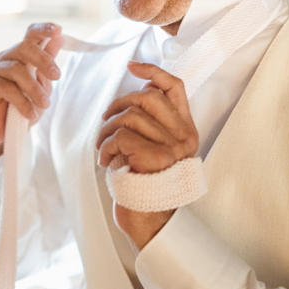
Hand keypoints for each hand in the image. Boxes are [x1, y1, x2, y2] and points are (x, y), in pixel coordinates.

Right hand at [0, 23, 63, 163]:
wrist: (1, 133)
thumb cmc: (22, 108)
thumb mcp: (41, 88)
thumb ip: (47, 66)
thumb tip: (60, 38)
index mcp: (22, 57)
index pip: (31, 35)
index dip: (43, 29)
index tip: (58, 30)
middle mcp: (6, 58)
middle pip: (25, 47)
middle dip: (44, 60)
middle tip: (56, 76)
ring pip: (16, 69)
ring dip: (34, 88)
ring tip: (44, 105)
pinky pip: (6, 88)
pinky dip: (22, 102)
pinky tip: (30, 114)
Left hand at [96, 61, 198, 249]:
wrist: (151, 222)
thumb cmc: (145, 184)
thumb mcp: (151, 149)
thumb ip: (149, 125)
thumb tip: (134, 95)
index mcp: (185, 130)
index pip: (175, 88)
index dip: (153, 71)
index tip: (132, 66)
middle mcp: (184, 137)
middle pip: (146, 98)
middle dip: (117, 106)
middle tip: (105, 123)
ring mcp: (172, 147)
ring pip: (130, 116)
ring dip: (107, 130)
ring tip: (103, 148)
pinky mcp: (155, 158)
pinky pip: (121, 137)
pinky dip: (105, 147)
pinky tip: (105, 161)